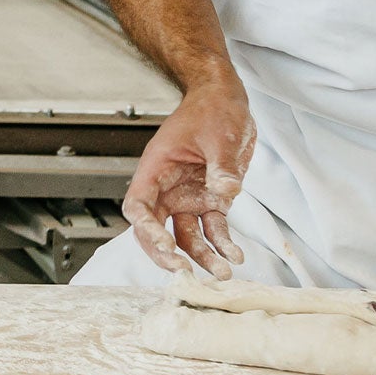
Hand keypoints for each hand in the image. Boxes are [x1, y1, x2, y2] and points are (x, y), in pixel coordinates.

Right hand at [123, 80, 254, 278]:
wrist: (225, 100)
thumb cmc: (211, 110)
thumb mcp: (218, 135)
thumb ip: (222, 166)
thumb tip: (225, 191)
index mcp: (157, 169)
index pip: (139, 206)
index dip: (147, 230)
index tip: (166, 247)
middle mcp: (167, 188)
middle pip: (155, 228)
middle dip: (167, 252)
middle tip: (185, 272)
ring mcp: (187, 196)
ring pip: (186, 235)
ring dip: (201, 256)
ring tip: (222, 273)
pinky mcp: (210, 199)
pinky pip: (213, 228)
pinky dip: (223, 244)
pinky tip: (236, 256)